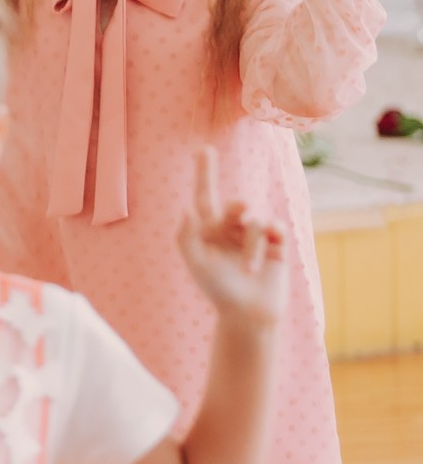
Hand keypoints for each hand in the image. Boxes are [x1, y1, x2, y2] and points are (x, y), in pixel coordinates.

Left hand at [175, 148, 287, 330]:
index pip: (205, 196)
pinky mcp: (277, 244)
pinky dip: (272, 238)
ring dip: (252, 246)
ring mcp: (255, 235)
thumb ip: (187, 235)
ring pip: (256, 222)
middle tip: (239, 211)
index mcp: (208, 229)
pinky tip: (271, 249)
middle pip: (237, 204)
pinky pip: (276, 227)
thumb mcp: (196, 263)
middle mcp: (231, 228)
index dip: (205, 172)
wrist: (248, 314)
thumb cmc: (217, 289)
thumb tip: (186, 207)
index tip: (204, 149)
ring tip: (248, 270)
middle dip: (238, 208)